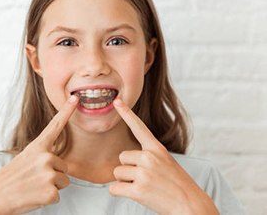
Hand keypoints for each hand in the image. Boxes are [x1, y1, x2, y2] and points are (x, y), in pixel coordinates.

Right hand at [0, 95, 78, 214]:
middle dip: (53, 174)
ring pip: (64, 181)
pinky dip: (47, 199)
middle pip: (64, 166)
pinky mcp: (50, 192)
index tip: (76, 98)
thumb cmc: (10, 179)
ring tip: (33, 187)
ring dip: (51, 187)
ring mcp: (48, 174)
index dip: (66, 111)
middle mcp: (45, 157)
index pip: (55, 125)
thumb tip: (55, 160)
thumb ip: (42, 155)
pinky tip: (33, 197)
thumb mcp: (25, 159)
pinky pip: (58, 195)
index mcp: (37, 147)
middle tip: (34, 179)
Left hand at [109, 98, 218, 214]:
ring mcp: (143, 173)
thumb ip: (148, 157)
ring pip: (117, 173)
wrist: (191, 206)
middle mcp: (149, 157)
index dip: (127, 113)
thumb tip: (124, 161)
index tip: (117, 101)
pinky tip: (136, 195)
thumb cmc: (178, 186)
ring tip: (145, 187)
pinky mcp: (138, 190)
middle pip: (121, 158)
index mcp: (157, 149)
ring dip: (126, 182)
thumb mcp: (167, 163)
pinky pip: (114, 188)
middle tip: (146, 179)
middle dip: (128, 169)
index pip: (139, 127)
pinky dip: (119, 193)